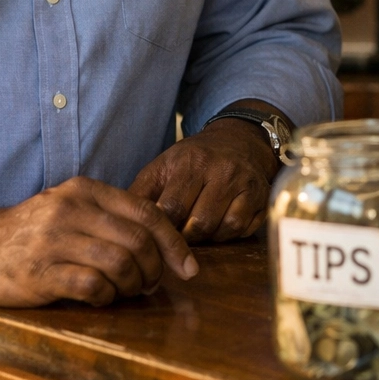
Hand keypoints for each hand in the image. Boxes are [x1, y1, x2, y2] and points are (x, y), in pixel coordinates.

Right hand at [0, 176, 196, 306]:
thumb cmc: (29, 231)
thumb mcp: (70, 207)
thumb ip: (109, 216)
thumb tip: (159, 244)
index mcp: (86, 190)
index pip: (146, 213)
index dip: (174, 243)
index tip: (189, 268)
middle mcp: (72, 209)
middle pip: (138, 240)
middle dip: (155, 268)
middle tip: (150, 284)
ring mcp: (54, 240)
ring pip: (120, 262)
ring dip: (132, 284)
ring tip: (126, 291)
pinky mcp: (39, 272)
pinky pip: (92, 285)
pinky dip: (106, 296)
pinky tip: (100, 297)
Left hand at [130, 119, 277, 242]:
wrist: (238, 140)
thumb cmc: (193, 160)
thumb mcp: (162, 167)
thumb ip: (140, 193)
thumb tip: (116, 222)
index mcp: (189, 162)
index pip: (172, 208)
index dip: (162, 229)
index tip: (156, 236)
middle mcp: (220, 170)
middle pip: (199, 223)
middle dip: (185, 238)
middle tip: (177, 239)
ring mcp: (244, 182)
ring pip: (224, 228)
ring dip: (208, 238)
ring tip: (198, 232)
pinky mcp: (262, 194)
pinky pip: (244, 228)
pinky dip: (229, 234)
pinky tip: (220, 226)